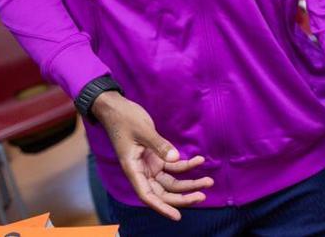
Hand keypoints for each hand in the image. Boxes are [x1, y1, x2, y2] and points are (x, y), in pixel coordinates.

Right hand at [92, 91, 212, 219]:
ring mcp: (149, 165)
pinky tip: (199, 160)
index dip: (162, 207)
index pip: (147, 195)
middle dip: (182, 196)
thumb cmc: (124, 119)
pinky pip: (173, 166)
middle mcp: (141, 171)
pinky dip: (186, 166)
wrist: (116, 107)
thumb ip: (160, 145)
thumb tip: (176, 158)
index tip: (177, 216)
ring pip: (171, 181)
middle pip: (163, 191)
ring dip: (189, 182)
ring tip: (208, 182)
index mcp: (132, 169)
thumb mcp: (143, 130)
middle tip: (202, 195)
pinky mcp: (155, 157)